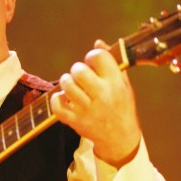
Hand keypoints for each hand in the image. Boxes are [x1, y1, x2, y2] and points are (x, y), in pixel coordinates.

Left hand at [50, 40, 141, 166]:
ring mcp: (87, 110)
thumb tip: (98, 42)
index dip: (92, 56)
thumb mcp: (123, 84)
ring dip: (67, 83)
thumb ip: (111, 63)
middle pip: (79, 71)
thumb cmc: (121, 106)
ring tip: (73, 87)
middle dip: (77, 69)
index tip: (94, 63)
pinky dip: (57, 100)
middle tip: (81, 76)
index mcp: (115, 83)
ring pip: (67, 86)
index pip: (98, 56)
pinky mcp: (75, 122)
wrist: (120, 138)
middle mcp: (102, 95)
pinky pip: (57, 106)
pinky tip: (64, 99)